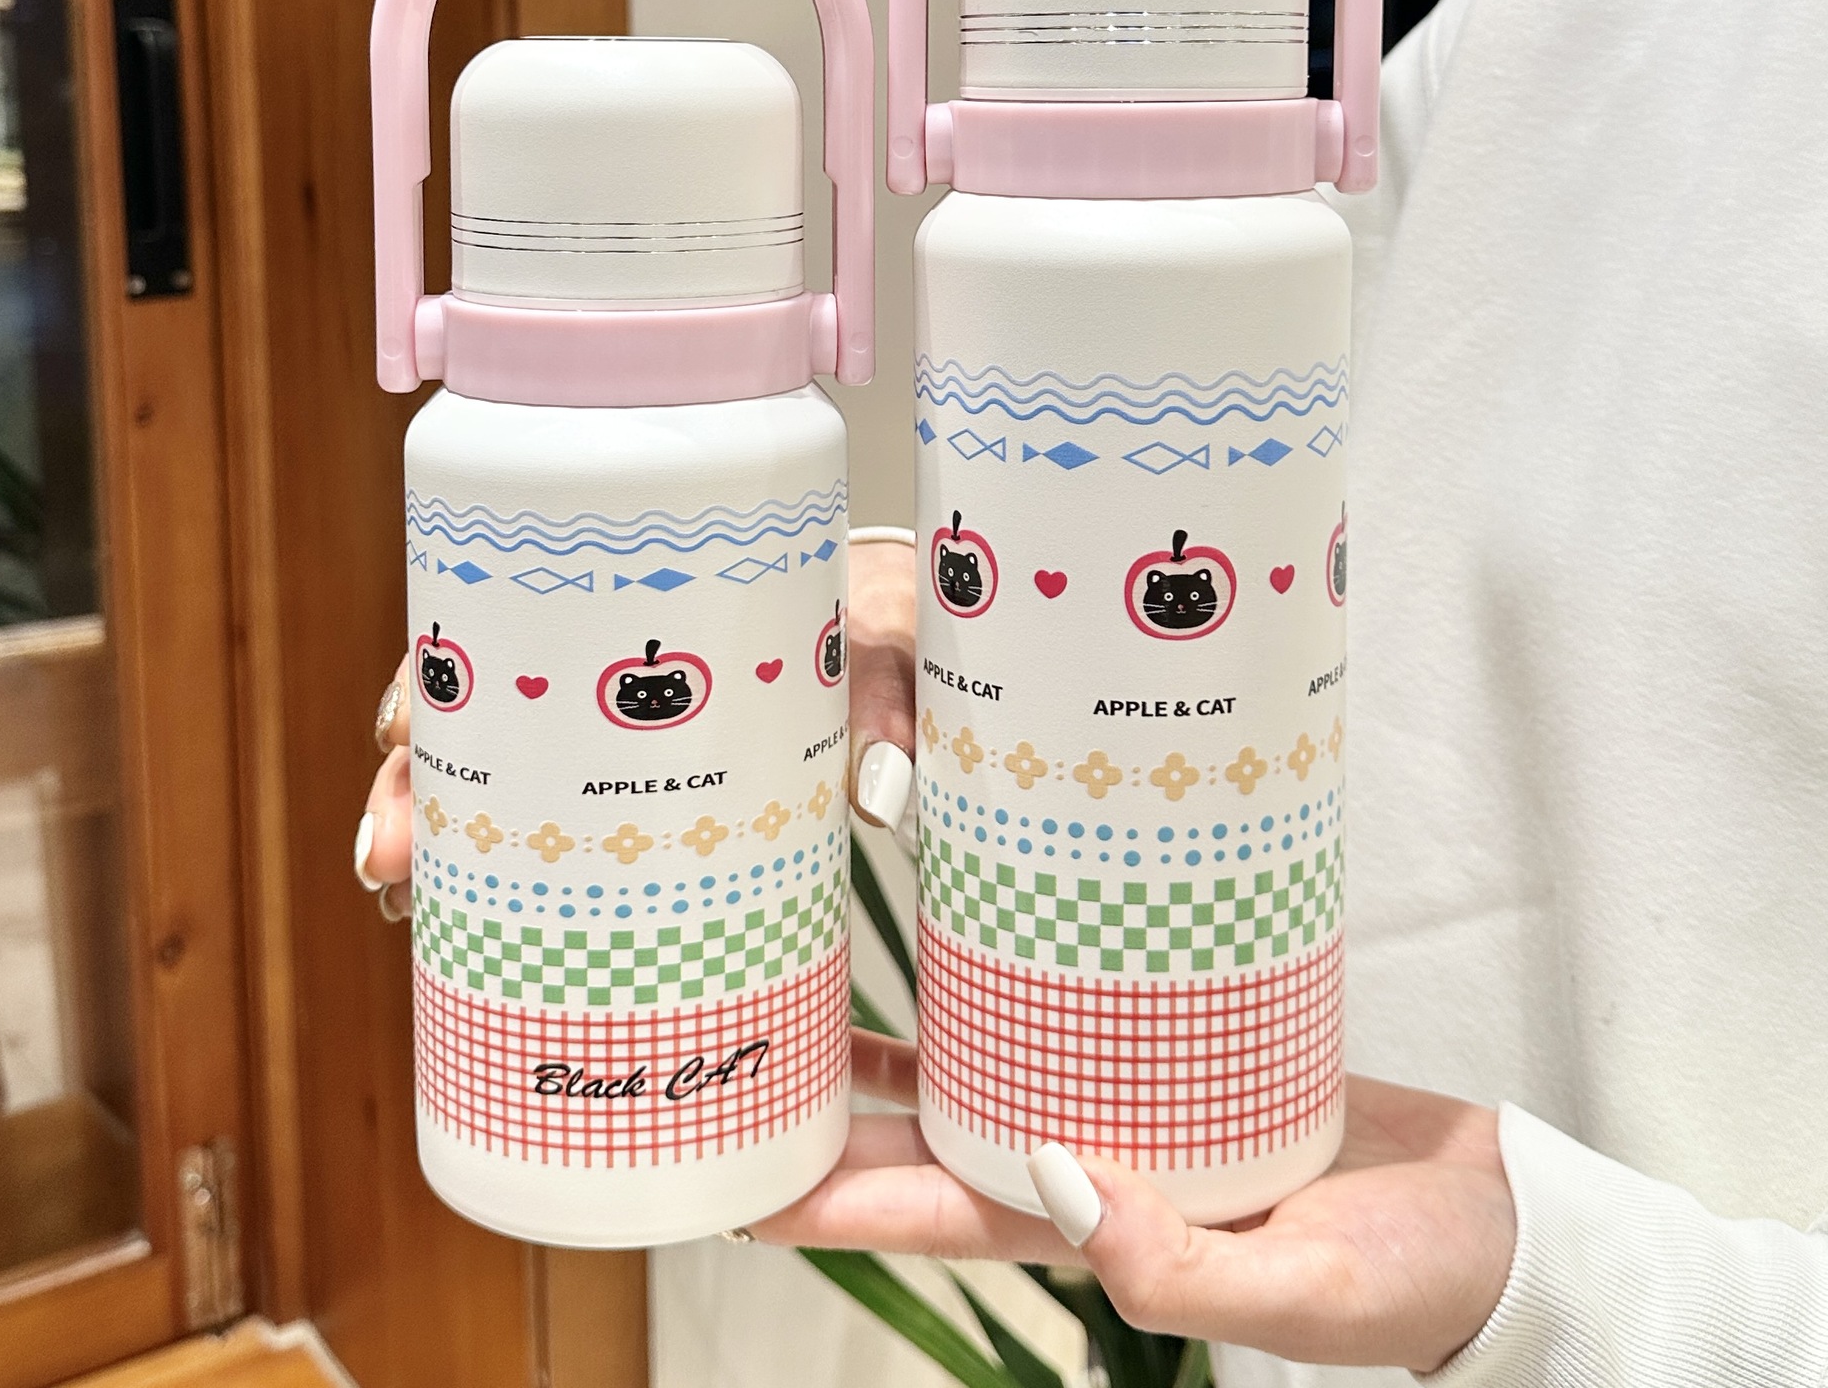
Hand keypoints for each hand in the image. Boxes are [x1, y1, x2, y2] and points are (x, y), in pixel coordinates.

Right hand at [354, 535, 920, 914]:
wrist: (891, 636)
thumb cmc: (869, 628)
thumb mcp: (876, 650)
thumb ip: (880, 710)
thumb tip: (882, 797)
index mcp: (636, 607)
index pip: (499, 627)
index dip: (432, 679)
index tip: (399, 733)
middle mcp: (595, 670)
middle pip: (469, 717)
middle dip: (409, 788)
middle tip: (389, 862)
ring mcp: (603, 736)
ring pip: (484, 780)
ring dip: (430, 840)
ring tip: (401, 903)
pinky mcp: (627, 793)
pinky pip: (535, 827)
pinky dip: (486, 871)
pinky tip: (452, 924)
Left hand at [756, 1035, 1514, 1375]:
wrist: (1501, 1217)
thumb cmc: (1419, 1274)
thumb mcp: (1311, 1287)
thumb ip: (1182, 1262)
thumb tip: (1062, 1186)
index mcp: (1107, 1245)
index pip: (938, 1222)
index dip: (836, 1205)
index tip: (744, 1177)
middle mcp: (1101, 1183)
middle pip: (936, 1154)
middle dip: (840, 1130)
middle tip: (747, 1076)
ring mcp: (1134, 1123)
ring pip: (990, 1087)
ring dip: (904, 1066)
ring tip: (820, 1015)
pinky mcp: (1179, 1067)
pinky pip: (1070, 1031)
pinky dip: (1014, 1001)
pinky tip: (974, 957)